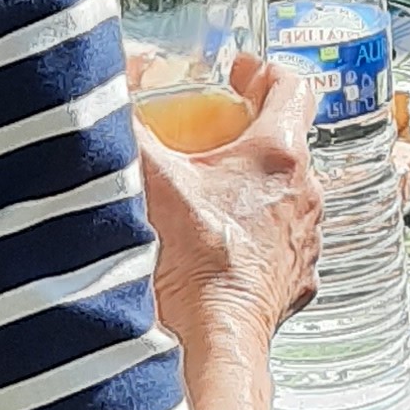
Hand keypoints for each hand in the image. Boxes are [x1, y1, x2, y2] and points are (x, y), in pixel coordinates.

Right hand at [133, 50, 324, 346]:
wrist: (211, 337)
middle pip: (288, 142)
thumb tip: (102, 100)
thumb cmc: (192, 261)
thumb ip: (129, 129)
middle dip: (251, 133)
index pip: (291, 88)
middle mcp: (306, 192)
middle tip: (214, 135)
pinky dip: (256, 235)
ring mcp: (306, 237)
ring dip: (255, 188)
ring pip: (287, 194)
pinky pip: (281, 241)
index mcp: (279, 155)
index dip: (261, 72)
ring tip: (212, 193)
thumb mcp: (151, 178)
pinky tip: (222, 242)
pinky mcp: (298, 278)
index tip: (237, 74)